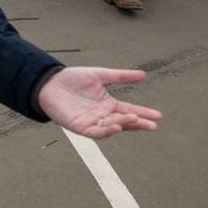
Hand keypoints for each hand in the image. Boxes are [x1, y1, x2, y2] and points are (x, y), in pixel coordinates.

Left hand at [38, 67, 160, 139]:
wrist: (49, 82)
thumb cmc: (72, 79)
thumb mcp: (99, 75)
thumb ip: (120, 76)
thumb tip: (144, 74)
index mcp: (108, 104)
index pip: (130, 110)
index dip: (143, 113)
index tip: (158, 116)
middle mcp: (102, 115)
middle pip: (124, 122)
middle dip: (139, 124)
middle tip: (153, 125)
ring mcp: (92, 122)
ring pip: (112, 127)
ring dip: (124, 124)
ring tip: (136, 119)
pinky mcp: (80, 127)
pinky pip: (96, 132)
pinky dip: (107, 131)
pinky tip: (116, 127)